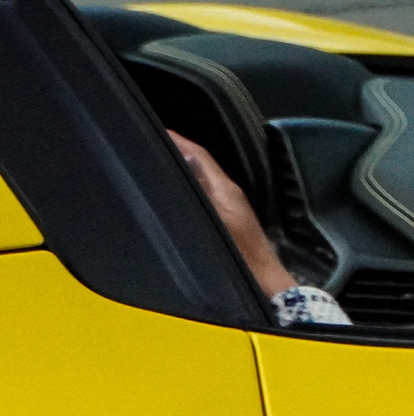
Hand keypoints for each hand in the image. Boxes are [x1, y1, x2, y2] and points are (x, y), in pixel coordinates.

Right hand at [168, 131, 297, 296]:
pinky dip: (185, 191)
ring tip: (155, 165)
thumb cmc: (242, 258)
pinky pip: (201, 198)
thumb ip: (196, 193)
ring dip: (178, 171)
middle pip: (197, 164)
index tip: (154, 130)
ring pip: (199, 180)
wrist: (264, 286)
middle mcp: (228, 195)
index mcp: (225, 189)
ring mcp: (228, 210)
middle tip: (148, 144)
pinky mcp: (226, 225)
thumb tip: (180, 166)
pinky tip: (172, 198)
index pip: (198, 153)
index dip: (176, 140)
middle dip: (174, 152)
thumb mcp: (214, 221)